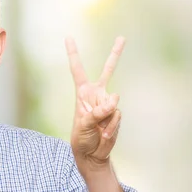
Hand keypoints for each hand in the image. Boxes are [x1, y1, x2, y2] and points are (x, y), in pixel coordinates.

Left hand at [65, 36, 124, 169]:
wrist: (92, 153)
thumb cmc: (82, 138)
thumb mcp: (84, 124)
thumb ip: (99, 111)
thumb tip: (115, 98)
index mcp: (82, 93)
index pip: (77, 70)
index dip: (73, 54)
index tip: (68, 37)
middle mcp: (96, 95)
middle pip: (108, 71)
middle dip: (115, 54)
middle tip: (122, 37)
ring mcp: (108, 104)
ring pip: (114, 103)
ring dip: (107, 120)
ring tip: (98, 130)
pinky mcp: (116, 114)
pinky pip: (117, 116)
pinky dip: (111, 126)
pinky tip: (105, 133)